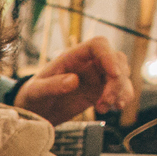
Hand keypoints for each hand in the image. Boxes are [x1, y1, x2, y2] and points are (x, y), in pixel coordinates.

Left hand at [13, 36, 132, 124]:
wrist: (37, 111)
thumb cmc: (34, 96)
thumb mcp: (37, 91)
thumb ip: (53, 85)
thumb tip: (73, 81)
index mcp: (73, 56)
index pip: (98, 45)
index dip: (109, 56)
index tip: (114, 74)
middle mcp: (89, 63)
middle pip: (116, 60)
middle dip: (117, 81)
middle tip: (106, 101)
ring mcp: (97, 76)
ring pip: (122, 75)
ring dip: (121, 91)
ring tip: (104, 109)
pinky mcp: (101, 91)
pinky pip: (120, 90)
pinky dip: (122, 98)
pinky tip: (112, 109)